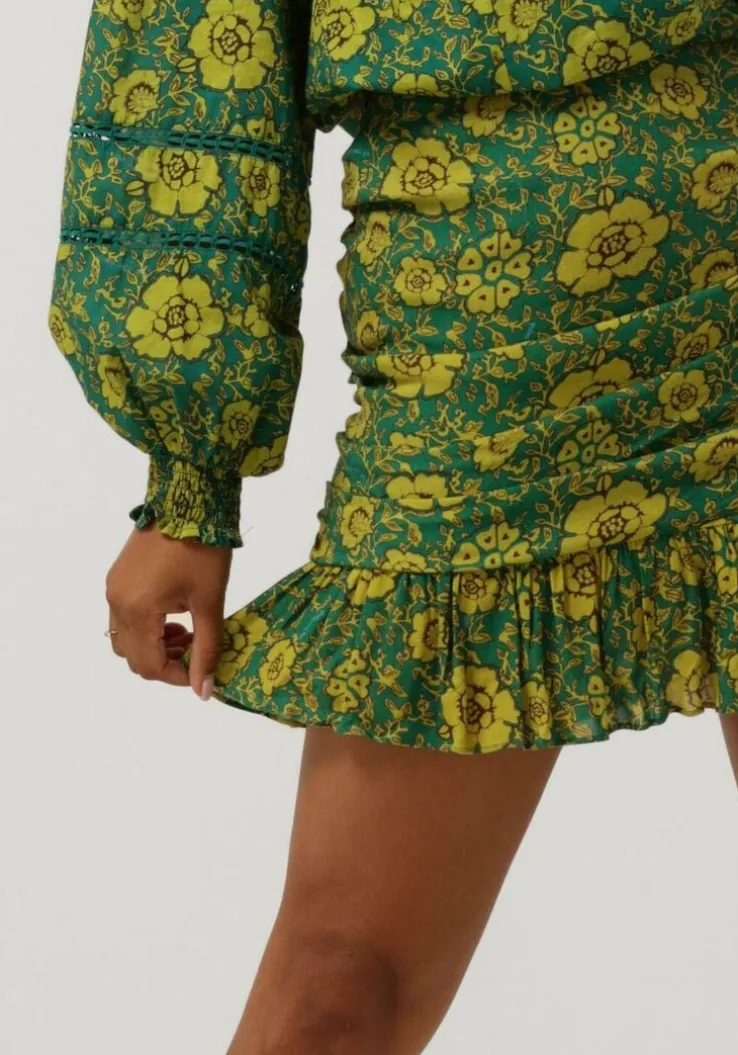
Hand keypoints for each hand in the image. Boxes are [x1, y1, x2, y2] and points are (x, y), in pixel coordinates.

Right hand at [105, 521, 232, 699]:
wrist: (189, 499)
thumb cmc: (203, 549)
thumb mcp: (210, 602)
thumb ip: (207, 648)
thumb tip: (205, 690)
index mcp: (137, 610)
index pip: (149, 666)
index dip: (176, 677)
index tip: (201, 670)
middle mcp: (117, 602)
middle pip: (133, 657)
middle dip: (165, 662)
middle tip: (196, 649)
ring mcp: (113, 588)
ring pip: (125, 639)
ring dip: (153, 646)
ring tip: (186, 632)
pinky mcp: (117, 577)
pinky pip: (123, 617)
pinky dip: (145, 627)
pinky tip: (173, 614)